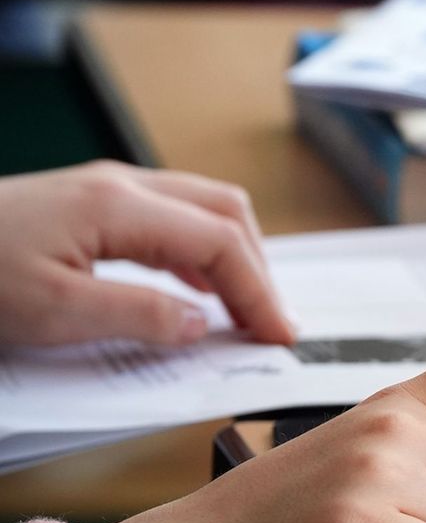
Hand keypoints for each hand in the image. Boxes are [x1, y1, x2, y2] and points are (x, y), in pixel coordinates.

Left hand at [0, 161, 292, 345]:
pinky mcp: (89, 202)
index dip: (258, 292)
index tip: (277, 335)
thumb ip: (138, 317)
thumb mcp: (52, 312)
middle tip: (270, 322)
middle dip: (259, 269)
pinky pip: (171, 217)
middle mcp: (122, 186)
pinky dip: (201, 252)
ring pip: (202, 209)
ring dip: (234, 257)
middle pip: (225, 213)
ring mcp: (106, 189)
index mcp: (120, 207)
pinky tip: (195, 289)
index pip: (220, 244)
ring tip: (244, 308)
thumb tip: (200, 324)